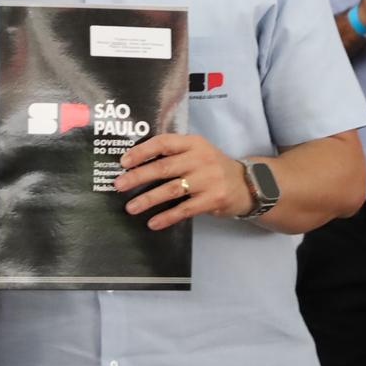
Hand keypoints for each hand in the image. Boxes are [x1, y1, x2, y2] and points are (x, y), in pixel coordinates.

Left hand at [112, 134, 254, 229]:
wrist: (246, 184)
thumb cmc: (212, 167)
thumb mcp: (197, 152)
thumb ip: (174, 154)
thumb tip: (136, 163)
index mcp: (193, 143)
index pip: (163, 143)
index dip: (142, 151)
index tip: (123, 162)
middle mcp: (200, 159)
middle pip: (164, 167)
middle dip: (138, 176)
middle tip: (119, 185)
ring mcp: (208, 179)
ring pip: (171, 190)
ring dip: (148, 199)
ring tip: (131, 207)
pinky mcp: (213, 199)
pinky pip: (185, 209)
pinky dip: (167, 217)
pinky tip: (153, 223)